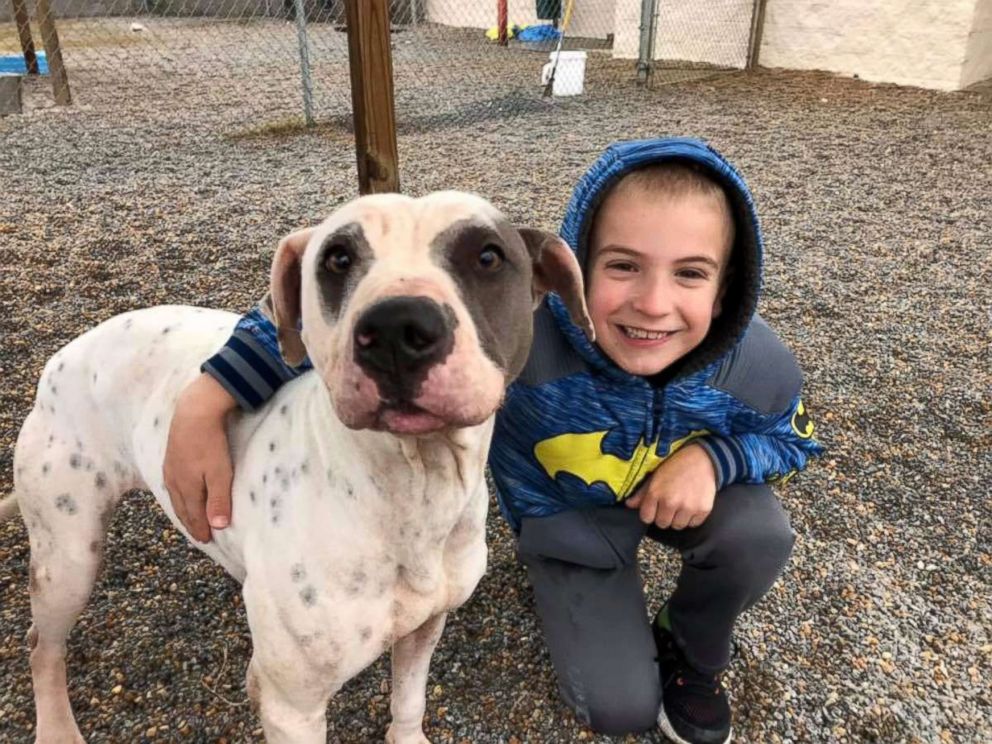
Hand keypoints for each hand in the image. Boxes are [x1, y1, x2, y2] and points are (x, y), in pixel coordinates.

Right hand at [163, 374, 236, 542]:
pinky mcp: (170, 456)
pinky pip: (173, 484)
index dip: (200, 529)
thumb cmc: (210, 443)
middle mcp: (174, 482)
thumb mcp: (220, 473)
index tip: (206, 541)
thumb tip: (217, 527)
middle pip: (183, 509)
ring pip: (176, 497)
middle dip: (191, 523)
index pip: (193, 516)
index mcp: (186, 489)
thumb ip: (218, 500)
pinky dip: (179, 495)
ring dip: (184, 510)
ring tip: (190, 518)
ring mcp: (170, 469)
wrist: (194, 411)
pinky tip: (181, 492)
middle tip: (198, 535)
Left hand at [625, 443, 716, 529]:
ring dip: (678, 518)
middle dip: (664, 516)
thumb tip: (629, 505)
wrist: (702, 458)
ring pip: (677, 526)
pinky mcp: (703, 510)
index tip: (655, 508)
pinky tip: (692, 504)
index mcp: (656, 493)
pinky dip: (692, 517)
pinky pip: (693, 524)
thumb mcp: (655, 476)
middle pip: (662, 524)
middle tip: (670, 504)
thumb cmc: (676, 466)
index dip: (650, 513)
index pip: (646, 517)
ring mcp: (688, 507)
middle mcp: (671, 502)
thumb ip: (642, 493)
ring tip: (681, 504)